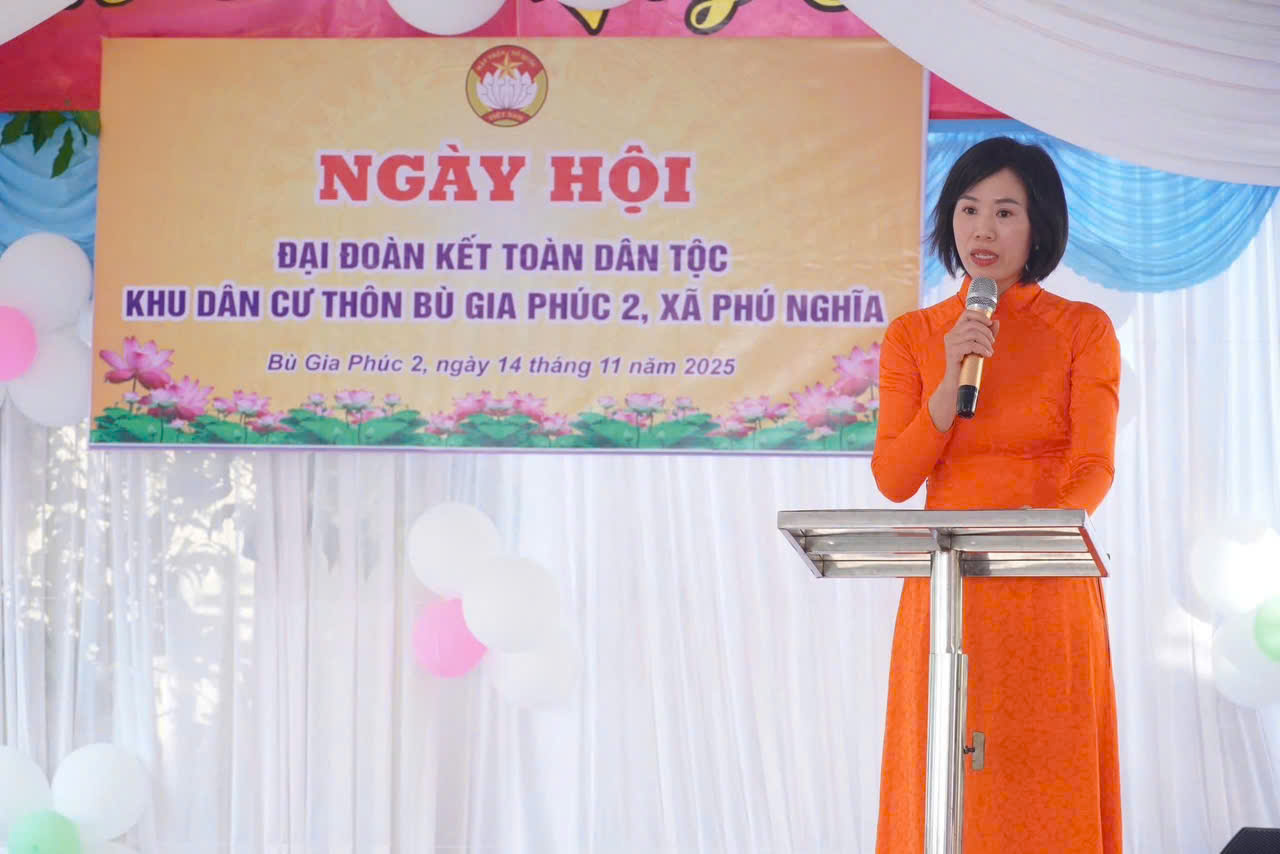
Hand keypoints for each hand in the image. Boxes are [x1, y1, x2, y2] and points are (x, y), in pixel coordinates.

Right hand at [927, 310, 999, 431]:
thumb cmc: (968, 364)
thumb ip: (987, 334)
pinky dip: (982, 349)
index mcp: (956, 331)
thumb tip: (996, 321)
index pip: (966, 314)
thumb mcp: (980, 346)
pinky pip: (971, 345)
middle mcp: (951, 335)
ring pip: (972, 333)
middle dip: (986, 332)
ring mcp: (950, 343)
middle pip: (972, 324)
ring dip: (986, 342)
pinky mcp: (952, 352)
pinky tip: (986, 355)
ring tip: (989, 351)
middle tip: (992, 343)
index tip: (989, 324)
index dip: (980, 316)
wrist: (957, 383)